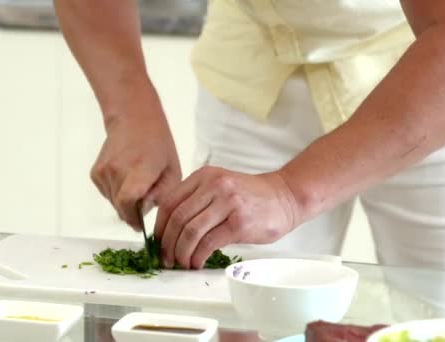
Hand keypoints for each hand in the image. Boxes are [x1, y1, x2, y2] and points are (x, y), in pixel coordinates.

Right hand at [91, 93, 180, 229]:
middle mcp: (117, 170)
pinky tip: (127, 179)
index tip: (141, 225)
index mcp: (140, 169)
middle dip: (133, 213)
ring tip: (138, 185)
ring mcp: (103, 171)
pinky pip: (107, 194)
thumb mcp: (172, 170)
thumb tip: (146, 212)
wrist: (133, 119)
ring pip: (113, 203)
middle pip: (121, 207)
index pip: (128, 201)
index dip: (134, 218)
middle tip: (145, 203)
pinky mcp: (96, 173)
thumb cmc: (158, 145)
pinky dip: (117, 193)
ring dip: (125, 203)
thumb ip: (163, 195)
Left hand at [154, 166, 298, 268]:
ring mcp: (227, 203)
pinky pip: (208, 243)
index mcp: (204, 176)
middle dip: (167, 243)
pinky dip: (197, 256)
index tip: (158, 242)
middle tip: (166, 258)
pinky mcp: (239, 223)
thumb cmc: (251, 196)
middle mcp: (214, 186)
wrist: (285, 197)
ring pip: (190, 232)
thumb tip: (170, 230)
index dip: (159, 226)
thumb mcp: (219, 185)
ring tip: (181, 262)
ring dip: (181, 252)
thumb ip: (196, 199)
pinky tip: (197, 262)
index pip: (170, 202)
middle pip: (177, 218)